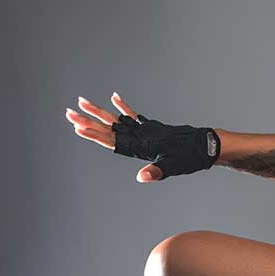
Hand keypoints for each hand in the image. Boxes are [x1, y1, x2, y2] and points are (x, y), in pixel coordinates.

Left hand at [64, 93, 219, 179]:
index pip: (111, 141)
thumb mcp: (173, 165)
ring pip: (116, 122)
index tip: (77, 126)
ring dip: (99, 113)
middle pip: (107, 130)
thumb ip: (157, 172)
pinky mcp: (152, 128)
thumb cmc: (191, 157)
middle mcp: (137, 141)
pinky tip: (115, 98)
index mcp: (139, 149)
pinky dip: (124, 108)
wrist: (206, 148)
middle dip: (87, 121)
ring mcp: (143, 134)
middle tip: (68, 113)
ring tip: (82, 102)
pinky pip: (134, 117)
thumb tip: (141, 177)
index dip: (94, 134)